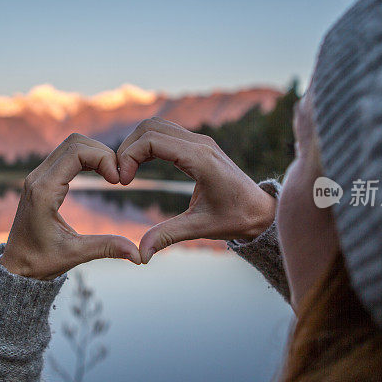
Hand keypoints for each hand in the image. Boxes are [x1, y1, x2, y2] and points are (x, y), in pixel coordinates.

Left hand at [0, 134, 140, 279]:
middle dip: (102, 152)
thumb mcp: (75, 254)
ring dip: (94, 153)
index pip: (76, 152)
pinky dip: (86, 158)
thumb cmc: (40, 262)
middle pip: (74, 142)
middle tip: (118, 176)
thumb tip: (138, 255)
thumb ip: (106, 248)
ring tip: (111, 175)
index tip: (117, 181)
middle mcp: (37, 178)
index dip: (103, 158)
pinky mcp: (41, 180)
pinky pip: (65, 156)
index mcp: (43, 191)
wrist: (16, 267)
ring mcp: (37, 176)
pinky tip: (100, 174)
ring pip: (70, 145)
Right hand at [117, 117, 275, 262]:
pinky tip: (140, 166)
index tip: (123, 182)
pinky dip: (147, 144)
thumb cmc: (235, 218)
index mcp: (200, 159)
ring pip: (156, 126)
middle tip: (120, 176)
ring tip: (127, 171)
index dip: (129, 157)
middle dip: (128, 148)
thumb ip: (167, 236)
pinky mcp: (198, 145)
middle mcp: (200, 143)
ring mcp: (200, 141)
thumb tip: (140, 255)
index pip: (152, 141)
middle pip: (150, 127)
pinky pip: (166, 133)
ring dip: (136, 144)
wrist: (261, 211)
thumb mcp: (200, 228)